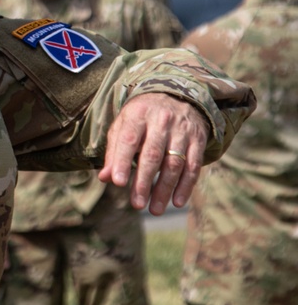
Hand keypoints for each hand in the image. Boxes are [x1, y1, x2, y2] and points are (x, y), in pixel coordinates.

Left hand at [97, 92, 207, 215]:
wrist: (176, 95)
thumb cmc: (142, 117)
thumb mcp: (123, 126)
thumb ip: (114, 151)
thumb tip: (105, 178)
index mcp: (137, 114)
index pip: (129, 140)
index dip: (123, 162)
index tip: (118, 183)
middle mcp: (161, 121)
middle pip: (153, 155)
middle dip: (144, 182)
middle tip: (137, 205)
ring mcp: (182, 130)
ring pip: (174, 163)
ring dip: (165, 189)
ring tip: (155, 209)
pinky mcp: (198, 140)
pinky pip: (193, 165)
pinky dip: (186, 186)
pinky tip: (177, 202)